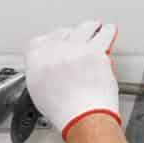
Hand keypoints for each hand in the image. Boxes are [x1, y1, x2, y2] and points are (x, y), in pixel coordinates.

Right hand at [24, 21, 124, 138]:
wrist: (83, 116)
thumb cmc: (62, 109)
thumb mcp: (37, 90)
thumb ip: (39, 70)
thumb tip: (46, 64)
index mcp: (36, 58)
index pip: (38, 41)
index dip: (48, 43)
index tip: (54, 45)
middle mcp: (55, 49)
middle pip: (62, 32)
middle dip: (69, 37)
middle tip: (73, 43)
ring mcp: (77, 47)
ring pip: (84, 27)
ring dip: (89, 30)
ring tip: (92, 32)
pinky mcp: (97, 50)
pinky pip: (105, 31)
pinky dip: (107, 32)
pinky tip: (107, 33)